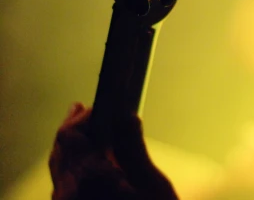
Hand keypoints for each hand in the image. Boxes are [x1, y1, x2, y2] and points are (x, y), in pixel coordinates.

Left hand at [49, 102, 178, 199]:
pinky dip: (74, 163)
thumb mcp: (153, 186)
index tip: (101, 103)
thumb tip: (128, 117)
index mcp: (87, 180)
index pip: (71, 136)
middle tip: (84, 107)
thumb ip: (135, 151)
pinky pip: (64, 182)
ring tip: (86, 127)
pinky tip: (87, 157)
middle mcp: (68, 193)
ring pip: (60, 166)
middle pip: (61, 150)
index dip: (84, 116)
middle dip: (75, 126)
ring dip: (73, 145)